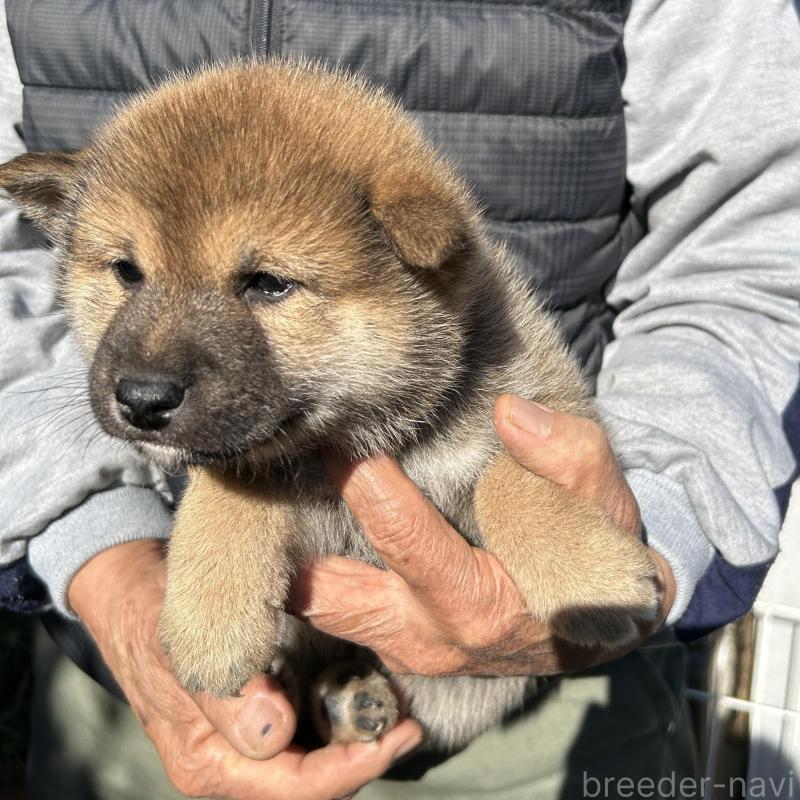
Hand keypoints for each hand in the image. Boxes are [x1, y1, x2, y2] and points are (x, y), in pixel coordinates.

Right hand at [69, 540, 421, 799]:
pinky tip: (362, 696)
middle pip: (308, 785)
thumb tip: (275, 735)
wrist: (132, 594)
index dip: (349, 769)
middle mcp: (227, 765)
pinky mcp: (254, 720)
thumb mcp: (183, 648)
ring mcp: (240, 745)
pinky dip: (336, 724)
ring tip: (397, 713)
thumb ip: (227, 696)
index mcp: (208, 762)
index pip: (292, 787)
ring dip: (354, 745)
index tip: (395, 736)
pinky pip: (303, 738)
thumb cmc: (153, 617)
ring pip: (310, 765)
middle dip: (361, 760)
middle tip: (409, 726)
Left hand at [290, 396, 674, 676]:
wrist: (602, 620)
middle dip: (298, 540)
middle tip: (256, 485)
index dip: (370, 487)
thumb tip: (510, 412)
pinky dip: (306, 589)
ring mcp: (411, 650)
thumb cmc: (601, 559)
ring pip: (328, 617)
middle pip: (341, 596)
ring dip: (287, 576)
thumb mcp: (608, 507)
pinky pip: (339, 620)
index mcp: (485, 605)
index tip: (336, 439)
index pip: (410, 542)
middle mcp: (436, 639)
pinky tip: (280, 548)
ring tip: (241, 526)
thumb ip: (570, 458)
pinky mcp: (400, 646)